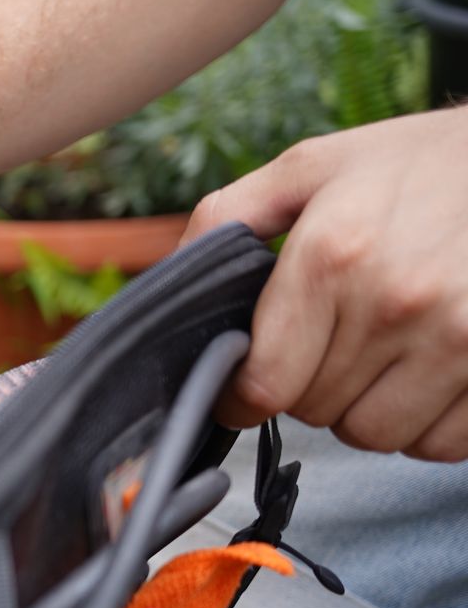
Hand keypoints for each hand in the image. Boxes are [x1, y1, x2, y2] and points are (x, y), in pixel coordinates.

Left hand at [183, 107, 467, 459]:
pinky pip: (442, 443)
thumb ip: (229, 216)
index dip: (243, 397)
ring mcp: (461, 339)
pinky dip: (426, 424)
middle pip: (317, 412)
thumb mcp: (313, 166)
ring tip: (379, 359)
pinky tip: (426, 374)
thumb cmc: (417, 164)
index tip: (245, 391)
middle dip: (310, 389)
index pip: (265, 384)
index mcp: (333, 254)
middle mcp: (396, 302)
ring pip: (376, 435)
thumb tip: (169, 278)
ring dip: (365, 411)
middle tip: (330, 347)